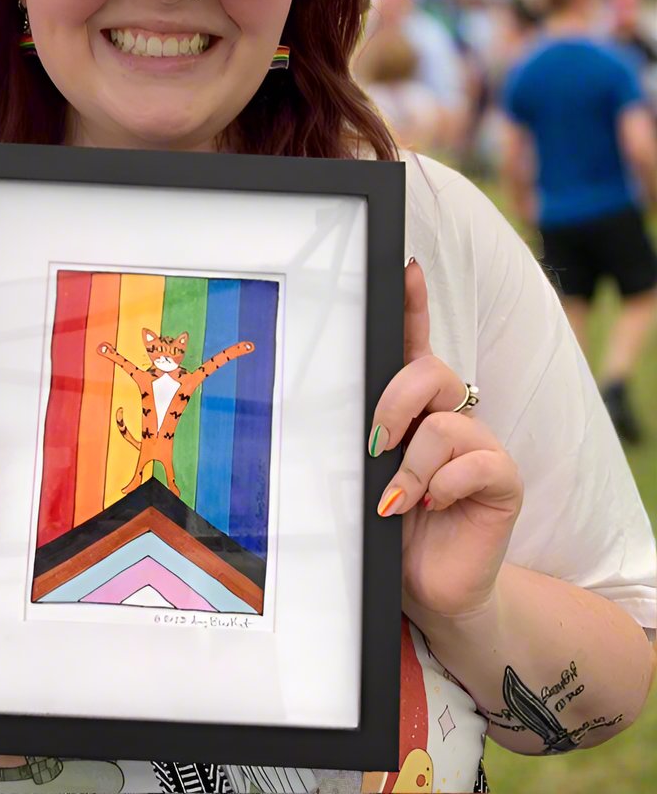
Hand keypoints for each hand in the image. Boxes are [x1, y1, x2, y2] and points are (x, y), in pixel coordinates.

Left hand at [369, 260, 522, 620]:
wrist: (428, 586)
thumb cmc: (389, 528)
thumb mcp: (366, 478)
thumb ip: (366, 443)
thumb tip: (352, 426)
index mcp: (414, 411)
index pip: (414, 347)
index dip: (414, 306)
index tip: (406, 268)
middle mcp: (450, 418)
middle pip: (432, 372)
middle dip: (396, 402)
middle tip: (375, 444)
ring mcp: (480, 446)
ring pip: (446, 425)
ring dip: (412, 467)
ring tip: (399, 501)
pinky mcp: (503, 480)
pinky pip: (478, 461)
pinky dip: (444, 486)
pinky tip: (432, 507)